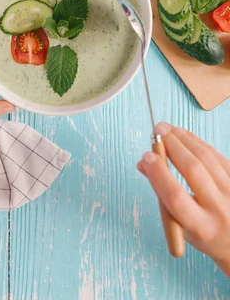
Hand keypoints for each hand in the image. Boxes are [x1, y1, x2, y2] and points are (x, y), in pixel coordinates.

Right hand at [137, 123, 229, 276]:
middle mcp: (219, 210)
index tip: (146, 157)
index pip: (175, 196)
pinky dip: (198, 142)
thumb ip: (161, 193)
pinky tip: (185, 136)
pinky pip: (216, 155)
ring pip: (206, 158)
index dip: (159, 174)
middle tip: (158, 130)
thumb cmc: (203, 233)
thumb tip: (144, 163)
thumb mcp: (179, 224)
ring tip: (168, 128)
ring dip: (184, 139)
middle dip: (172, 146)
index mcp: (200, 228)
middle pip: (193, 170)